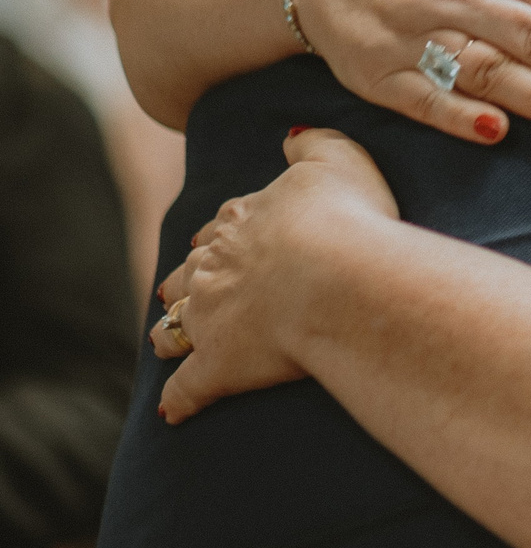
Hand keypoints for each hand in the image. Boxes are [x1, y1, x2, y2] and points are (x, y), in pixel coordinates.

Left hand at [153, 129, 399, 422]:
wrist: (340, 279)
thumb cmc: (348, 219)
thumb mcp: (338, 159)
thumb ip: (313, 143)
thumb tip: (290, 136)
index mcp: (243, 220)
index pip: (223, 225)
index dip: (221, 234)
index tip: (219, 239)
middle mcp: (215, 266)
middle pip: (189, 273)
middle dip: (184, 280)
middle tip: (179, 289)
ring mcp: (211, 318)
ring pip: (175, 325)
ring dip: (169, 332)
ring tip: (165, 340)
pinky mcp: (218, 366)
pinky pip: (188, 388)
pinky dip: (177, 399)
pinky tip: (173, 411)